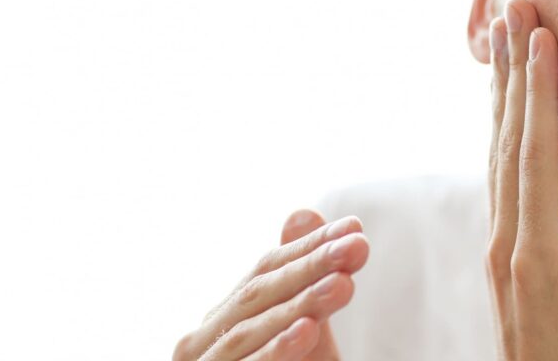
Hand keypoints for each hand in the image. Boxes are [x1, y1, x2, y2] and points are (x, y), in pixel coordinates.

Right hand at [173, 210, 368, 360]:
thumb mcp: (303, 327)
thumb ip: (303, 276)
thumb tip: (304, 210)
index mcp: (224, 316)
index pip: (265, 269)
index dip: (310, 247)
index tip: (357, 230)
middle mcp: (201, 341)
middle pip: (258, 294)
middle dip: (310, 267)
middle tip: (357, 248)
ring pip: (248, 331)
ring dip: (298, 305)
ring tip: (341, 285)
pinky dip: (276, 351)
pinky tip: (308, 331)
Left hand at [486, 0, 557, 360]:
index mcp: (538, 264)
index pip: (537, 162)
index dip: (540, 98)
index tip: (540, 38)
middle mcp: (510, 250)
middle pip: (507, 144)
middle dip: (512, 74)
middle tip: (513, 9)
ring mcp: (504, 254)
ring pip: (499, 156)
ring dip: (504, 95)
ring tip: (507, 43)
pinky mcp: (510, 259)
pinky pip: (503, 178)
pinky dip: (507, 134)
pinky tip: (514, 115)